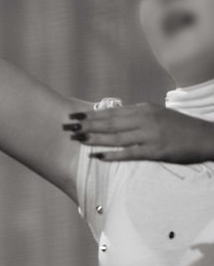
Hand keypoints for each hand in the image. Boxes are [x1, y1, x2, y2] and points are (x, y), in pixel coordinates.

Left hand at [63, 103, 213, 163]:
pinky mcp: (156, 151)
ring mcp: (150, 135)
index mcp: (144, 109)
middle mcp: (145, 119)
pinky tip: (97, 156)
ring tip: (77, 140)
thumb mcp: (157, 115)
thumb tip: (112, 120)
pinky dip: (112, 154)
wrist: (206, 137)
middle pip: (109, 123)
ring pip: (116, 137)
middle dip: (86, 125)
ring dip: (94, 138)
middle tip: (66, 127)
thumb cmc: (179, 127)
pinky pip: (129, 153)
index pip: (111, 112)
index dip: (90, 114)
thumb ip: (136, 117)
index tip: (73, 116)